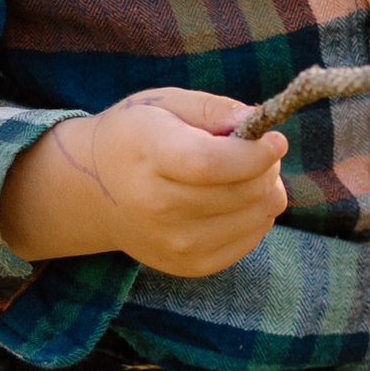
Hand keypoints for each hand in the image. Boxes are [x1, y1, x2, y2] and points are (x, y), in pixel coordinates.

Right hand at [0, 88, 289, 273]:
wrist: (93, 193)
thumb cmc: (136, 137)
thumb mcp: (164, 104)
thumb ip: (213, 109)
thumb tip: (258, 122)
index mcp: (149, 157)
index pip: (212, 164)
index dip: (254, 154)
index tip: (275, 140)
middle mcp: (158, 208)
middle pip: (242, 192)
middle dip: (266, 167)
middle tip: (260, 150)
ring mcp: (174, 244)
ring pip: (256, 217)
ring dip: (266, 191)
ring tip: (245, 173)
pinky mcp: (190, 266)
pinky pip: (250, 239)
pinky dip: (255, 215)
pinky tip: (234, 199)